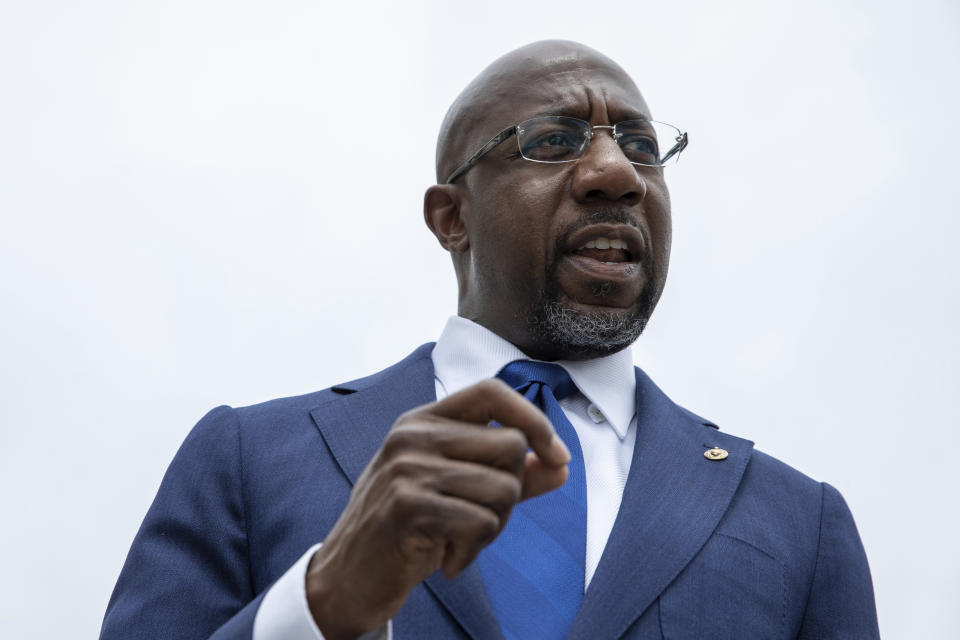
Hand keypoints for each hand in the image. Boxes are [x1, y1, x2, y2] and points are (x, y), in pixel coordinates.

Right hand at [305, 378, 570, 639]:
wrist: (348, 575)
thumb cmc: (406, 528)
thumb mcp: (456, 490)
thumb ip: (508, 474)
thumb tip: (560, 466)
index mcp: (424, 420)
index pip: (492, 391)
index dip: (534, 418)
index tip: (556, 454)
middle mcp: (413, 435)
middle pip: (510, 445)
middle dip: (511, 492)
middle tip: (480, 519)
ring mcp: (407, 468)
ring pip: (503, 487)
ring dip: (494, 527)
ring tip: (460, 540)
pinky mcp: (407, 506)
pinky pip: (481, 522)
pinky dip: (473, 551)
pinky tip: (447, 559)